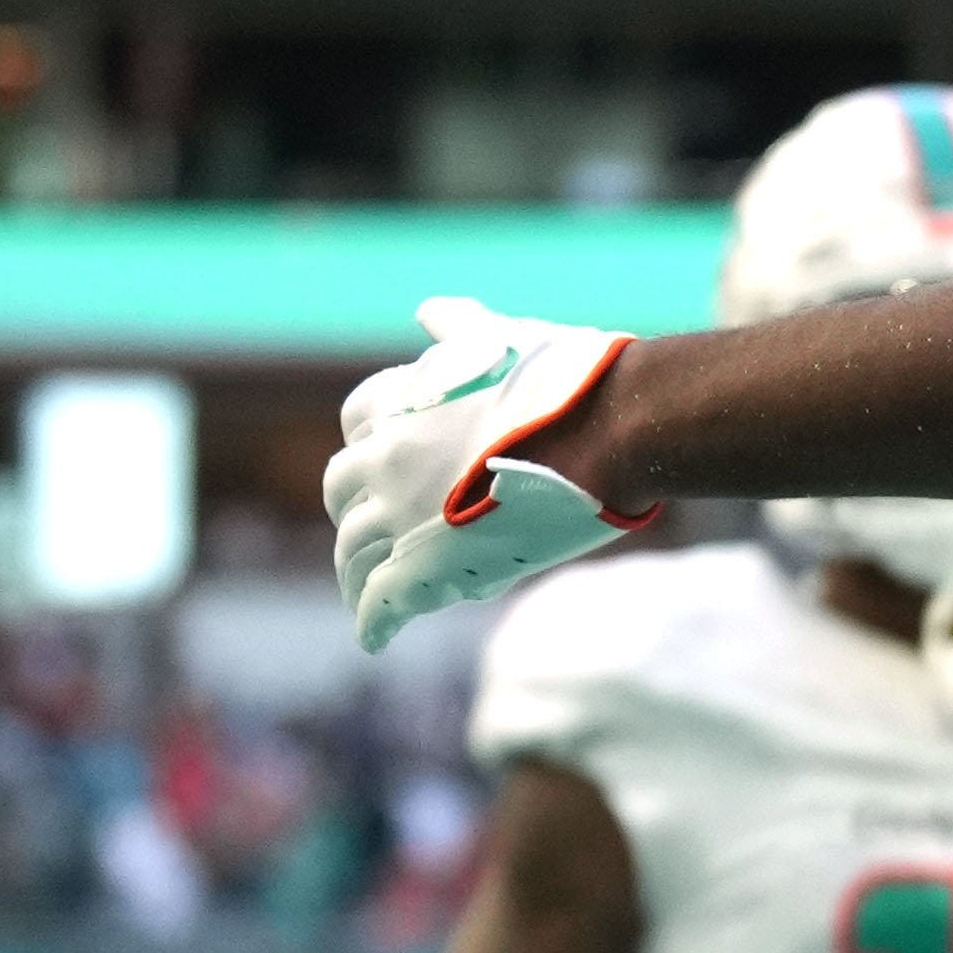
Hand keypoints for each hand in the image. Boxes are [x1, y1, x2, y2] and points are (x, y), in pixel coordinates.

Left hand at [333, 302, 629, 643]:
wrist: (611, 430)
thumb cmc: (570, 380)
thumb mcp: (506, 337)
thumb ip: (460, 327)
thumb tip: (429, 312)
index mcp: (403, 408)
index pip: (354, 431)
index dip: (368, 453)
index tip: (379, 470)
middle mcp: (389, 464)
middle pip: (342, 498)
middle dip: (352, 517)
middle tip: (369, 537)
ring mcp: (405, 519)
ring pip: (353, 556)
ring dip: (355, 576)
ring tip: (366, 597)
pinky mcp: (430, 568)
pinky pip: (382, 604)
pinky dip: (372, 624)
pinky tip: (372, 640)